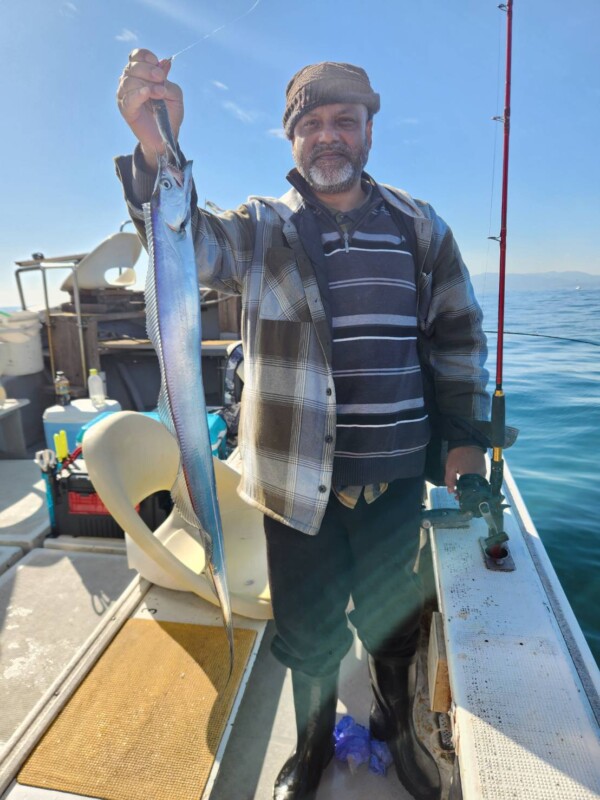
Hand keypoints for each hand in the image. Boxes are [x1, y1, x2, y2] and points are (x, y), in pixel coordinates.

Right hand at [116, 48, 183, 169]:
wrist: (166, 135)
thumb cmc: (169, 113)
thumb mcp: (174, 94)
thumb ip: (168, 79)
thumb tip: (164, 62)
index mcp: (140, 74)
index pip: (136, 56)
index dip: (145, 56)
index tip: (156, 62)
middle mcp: (129, 81)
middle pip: (132, 66)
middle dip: (148, 70)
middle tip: (161, 78)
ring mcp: (125, 95)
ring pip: (129, 81)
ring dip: (147, 84)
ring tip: (160, 93)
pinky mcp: (125, 109)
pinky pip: (128, 98)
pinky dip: (138, 94)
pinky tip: (147, 94)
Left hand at [444, 446, 485, 494]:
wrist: (467, 440)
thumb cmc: (458, 454)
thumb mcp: (450, 467)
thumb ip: (450, 480)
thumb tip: (451, 491)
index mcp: (472, 477)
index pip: (469, 492)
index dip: (463, 497)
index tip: (457, 498)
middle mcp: (480, 476)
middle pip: (475, 490)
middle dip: (466, 494)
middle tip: (458, 494)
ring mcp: (484, 471)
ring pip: (477, 485)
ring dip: (470, 488)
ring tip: (461, 488)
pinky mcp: (484, 467)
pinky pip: (480, 479)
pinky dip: (473, 482)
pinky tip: (466, 481)